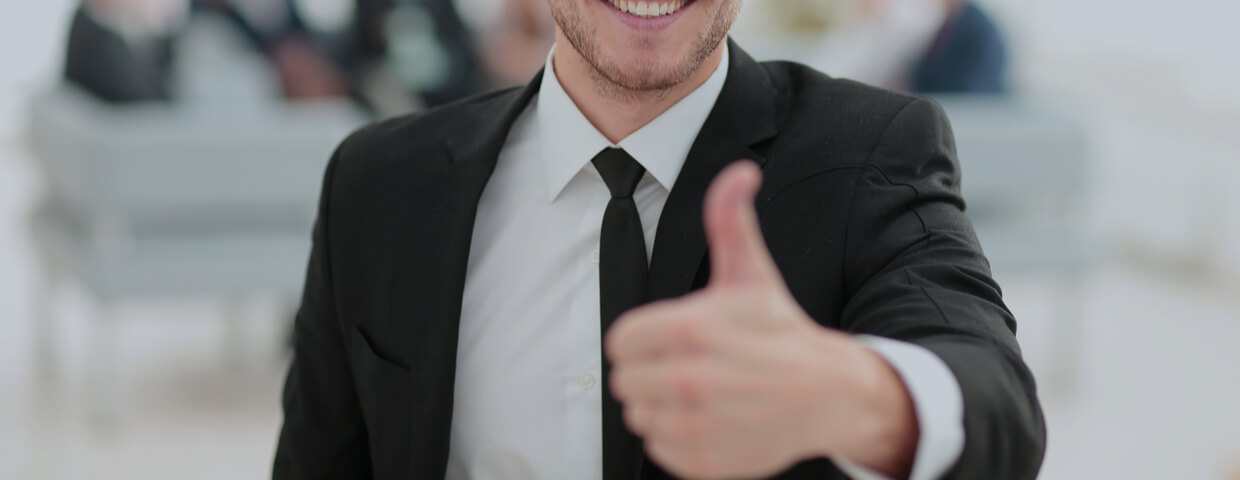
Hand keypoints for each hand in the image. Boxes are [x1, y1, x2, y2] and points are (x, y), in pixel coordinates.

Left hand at [605, 161, 917, 478]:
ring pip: (638, 415)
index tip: (676, 338)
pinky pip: (658, 448)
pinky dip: (678, 438)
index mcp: (688, 329)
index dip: (643, 339)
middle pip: (624, 380)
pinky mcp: (701, 461)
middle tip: (692, 365)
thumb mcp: (751, 273)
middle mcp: (688, 380)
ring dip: (662, 406)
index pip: (619, 341)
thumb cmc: (781, 330)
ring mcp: (694, 425)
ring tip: (704, 394)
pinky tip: (711, 420)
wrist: (829, 393)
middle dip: (651, 371)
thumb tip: (741, 171)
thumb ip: (730, 220)